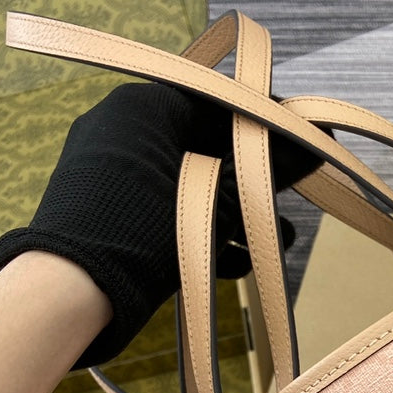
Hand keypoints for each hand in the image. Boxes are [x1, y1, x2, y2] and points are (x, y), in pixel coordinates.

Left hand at [0, 82, 320, 368]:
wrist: (74, 290)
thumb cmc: (148, 230)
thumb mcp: (219, 198)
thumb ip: (269, 168)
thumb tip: (318, 143)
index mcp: (143, 107)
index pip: (216, 102)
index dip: (264, 126)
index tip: (299, 149)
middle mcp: (122, 129)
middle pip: (205, 145)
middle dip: (252, 179)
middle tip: (288, 198)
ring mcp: (111, 172)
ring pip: (189, 184)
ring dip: (235, 213)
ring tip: (275, 239)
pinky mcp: (108, 211)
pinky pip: (163, 210)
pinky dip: (200, 230)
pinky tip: (237, 263)